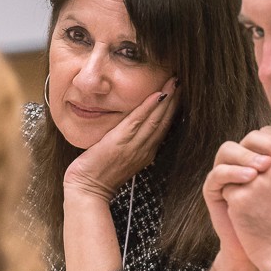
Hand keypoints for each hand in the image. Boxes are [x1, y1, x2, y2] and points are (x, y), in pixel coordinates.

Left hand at [63, 77, 177, 201]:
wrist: (88, 190)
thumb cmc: (100, 174)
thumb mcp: (121, 158)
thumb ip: (130, 144)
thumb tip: (134, 128)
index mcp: (146, 153)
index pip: (163, 127)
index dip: (173, 109)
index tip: (179, 92)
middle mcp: (144, 150)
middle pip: (164, 121)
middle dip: (175, 100)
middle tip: (183, 81)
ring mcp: (133, 147)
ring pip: (156, 119)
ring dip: (167, 99)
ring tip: (175, 82)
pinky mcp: (119, 142)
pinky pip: (137, 121)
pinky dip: (149, 107)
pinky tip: (158, 94)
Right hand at [202, 129, 270, 265]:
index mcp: (269, 157)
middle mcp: (248, 162)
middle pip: (252, 137)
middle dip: (269, 143)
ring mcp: (231, 175)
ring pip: (230, 149)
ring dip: (248, 154)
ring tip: (266, 167)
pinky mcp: (216, 191)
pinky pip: (217, 174)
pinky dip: (232, 171)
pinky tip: (250, 178)